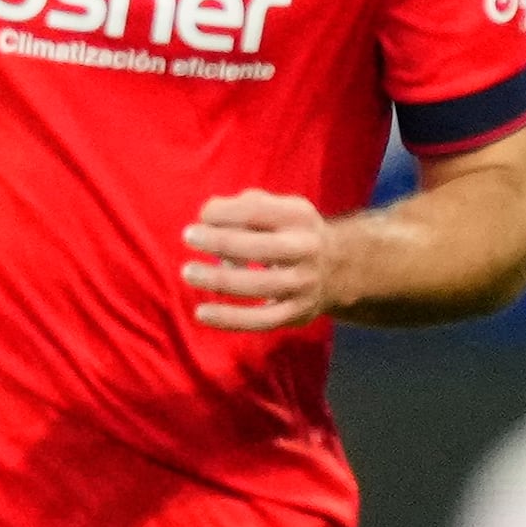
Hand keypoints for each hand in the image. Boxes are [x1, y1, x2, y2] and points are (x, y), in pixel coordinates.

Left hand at [182, 189, 333, 331]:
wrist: (337, 266)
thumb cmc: (285, 232)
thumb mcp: (275, 208)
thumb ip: (243, 206)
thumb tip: (207, 215)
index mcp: (299, 217)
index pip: (258, 211)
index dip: (225, 212)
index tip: (203, 216)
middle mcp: (307, 249)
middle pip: (263, 248)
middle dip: (222, 242)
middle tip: (188, 236)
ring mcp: (304, 283)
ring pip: (261, 285)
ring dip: (221, 280)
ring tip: (188, 272)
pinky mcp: (298, 312)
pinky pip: (262, 320)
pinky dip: (231, 319)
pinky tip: (202, 313)